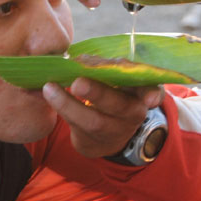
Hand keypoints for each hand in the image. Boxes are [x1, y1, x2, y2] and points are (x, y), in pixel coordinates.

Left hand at [42, 77, 164, 157]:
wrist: (105, 135)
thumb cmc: (113, 95)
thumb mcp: (120, 82)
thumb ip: (108, 68)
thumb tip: (80, 59)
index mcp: (141, 93)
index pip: (152, 92)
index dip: (152, 94)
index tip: (149, 99)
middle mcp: (131, 113)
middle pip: (119, 106)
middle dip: (98, 94)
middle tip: (78, 83)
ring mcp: (112, 130)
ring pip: (93, 121)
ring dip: (69, 104)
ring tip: (49, 88)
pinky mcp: (92, 141)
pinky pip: (75, 127)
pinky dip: (61, 109)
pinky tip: (47, 94)